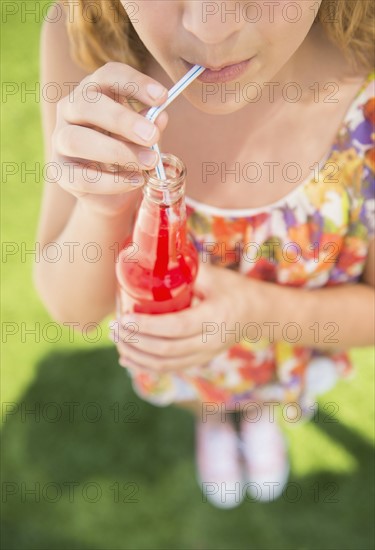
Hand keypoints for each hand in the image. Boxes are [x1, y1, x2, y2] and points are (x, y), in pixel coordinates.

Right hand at [52, 62, 168, 215]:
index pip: (108, 75)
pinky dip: (113, 181)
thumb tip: (160, 118)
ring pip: (76, 140)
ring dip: (116, 151)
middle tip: (152, 136)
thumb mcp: (142, 135)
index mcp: (94, 91)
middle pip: (87, 104)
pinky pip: (82, 177)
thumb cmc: (128, 151)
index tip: (162, 97)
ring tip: (148, 162)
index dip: (134, 83)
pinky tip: (136, 181)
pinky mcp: (60, 172)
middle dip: (122, 120)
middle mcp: (70, 110)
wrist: (112, 191)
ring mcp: (60, 141)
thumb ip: (149, 125)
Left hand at [110, 262, 248, 373]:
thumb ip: (184, 271)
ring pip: (166, 364)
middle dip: (136, 341)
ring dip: (137, 355)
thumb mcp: (213, 275)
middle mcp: (211, 342)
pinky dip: (146, 366)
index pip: (176, 327)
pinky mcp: (200, 361)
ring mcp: (206, 355)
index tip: (126, 317)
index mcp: (215, 317)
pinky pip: (170, 369)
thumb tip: (149, 261)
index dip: (148, 325)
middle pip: (167, 350)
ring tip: (117, 340)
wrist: (258, 313)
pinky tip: (128, 359)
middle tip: (115, 327)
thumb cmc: (233, 288)